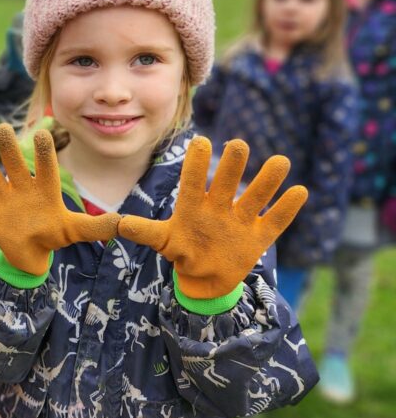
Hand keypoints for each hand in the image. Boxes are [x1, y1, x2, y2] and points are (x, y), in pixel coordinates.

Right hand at [0, 123, 120, 276]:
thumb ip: (94, 227)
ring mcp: (3, 196)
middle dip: (8, 147)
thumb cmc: (53, 235)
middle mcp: (22, 186)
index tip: (43, 133)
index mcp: (44, 188)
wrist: (29, 254)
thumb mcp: (74, 231)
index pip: (45, 167)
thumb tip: (121, 223)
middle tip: (2, 128)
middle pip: (14, 163)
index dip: (44, 152)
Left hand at [118, 137, 307, 298]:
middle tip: (238, 145)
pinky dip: (286, 209)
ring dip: (267, 181)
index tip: (200, 141)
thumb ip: (143, 232)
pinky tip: (299, 191)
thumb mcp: (162, 241)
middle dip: (232, 166)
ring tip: (280, 162)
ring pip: (255, 197)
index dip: (197, 164)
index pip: (194, 181)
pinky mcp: (259, 236)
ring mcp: (241, 220)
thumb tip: (117, 224)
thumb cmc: (182, 249)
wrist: (205, 276)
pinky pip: (275, 222)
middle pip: (227, 183)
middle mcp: (219, 206)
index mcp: (194, 205)